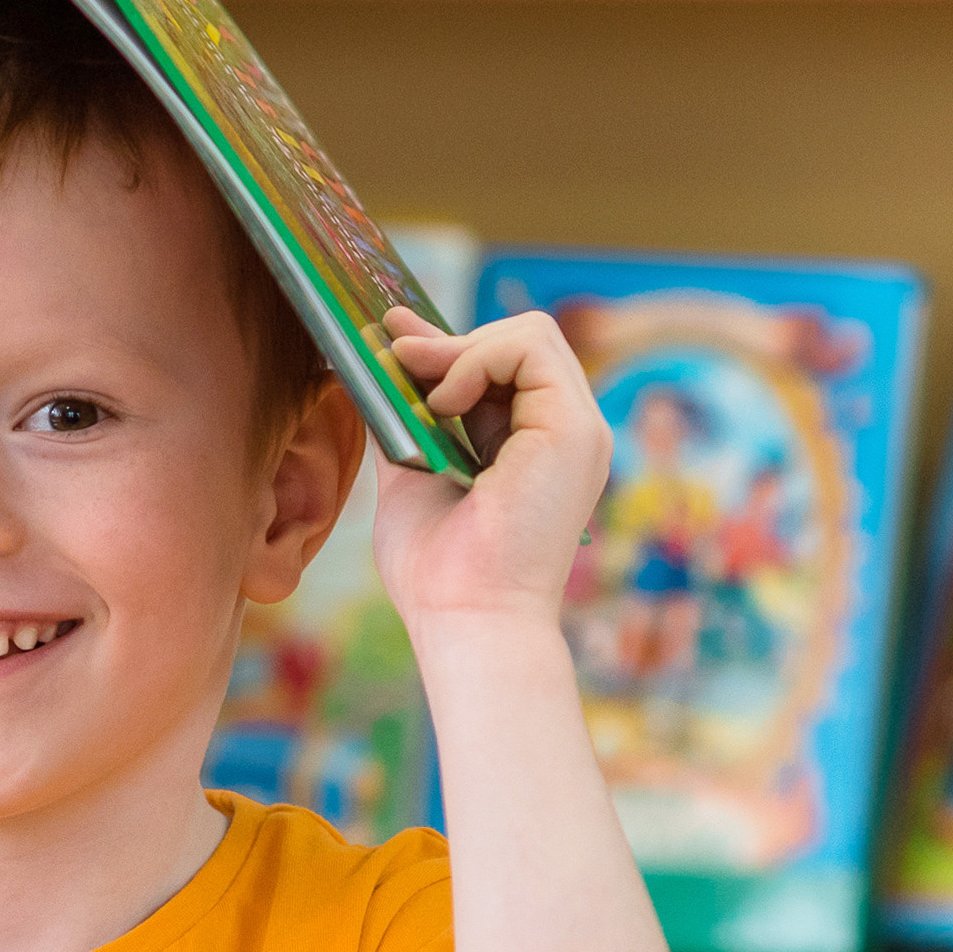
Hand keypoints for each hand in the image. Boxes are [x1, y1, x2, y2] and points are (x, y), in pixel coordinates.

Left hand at [371, 308, 611, 645]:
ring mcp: (577, 429)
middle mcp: (563, 435)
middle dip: (450, 340)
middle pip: (520, 343)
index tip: (394, 335)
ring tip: (423, 397)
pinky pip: (530, 348)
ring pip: (531, 335)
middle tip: (393, 352)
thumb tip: (375, 374)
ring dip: (461, 351)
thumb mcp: (411, 476)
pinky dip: (476, 360)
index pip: (504, 369)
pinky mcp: (576, 428)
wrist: (465, 617)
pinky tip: (443, 402)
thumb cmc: (437, 571)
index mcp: (534, 448)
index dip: (450, 345)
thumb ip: (404, 425)